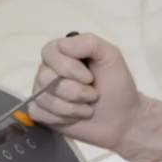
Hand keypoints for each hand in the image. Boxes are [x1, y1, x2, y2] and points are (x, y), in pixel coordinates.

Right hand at [28, 33, 161, 161]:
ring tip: (87, 108)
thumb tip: (62, 47)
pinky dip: (61, 118)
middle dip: (75, 91)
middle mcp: (48, 70)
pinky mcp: (42, 113)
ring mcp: (42, 92)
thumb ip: (88, 43)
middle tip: (92, 95)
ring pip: (43, 98)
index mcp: (62, 53)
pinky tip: (74, 118)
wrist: (122, 119)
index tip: (89, 78)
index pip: (49, 52)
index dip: (68, 67)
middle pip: (45, 78)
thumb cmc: (117, 85)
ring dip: (71, 108)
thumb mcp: (110, 56)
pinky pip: (39, 113)